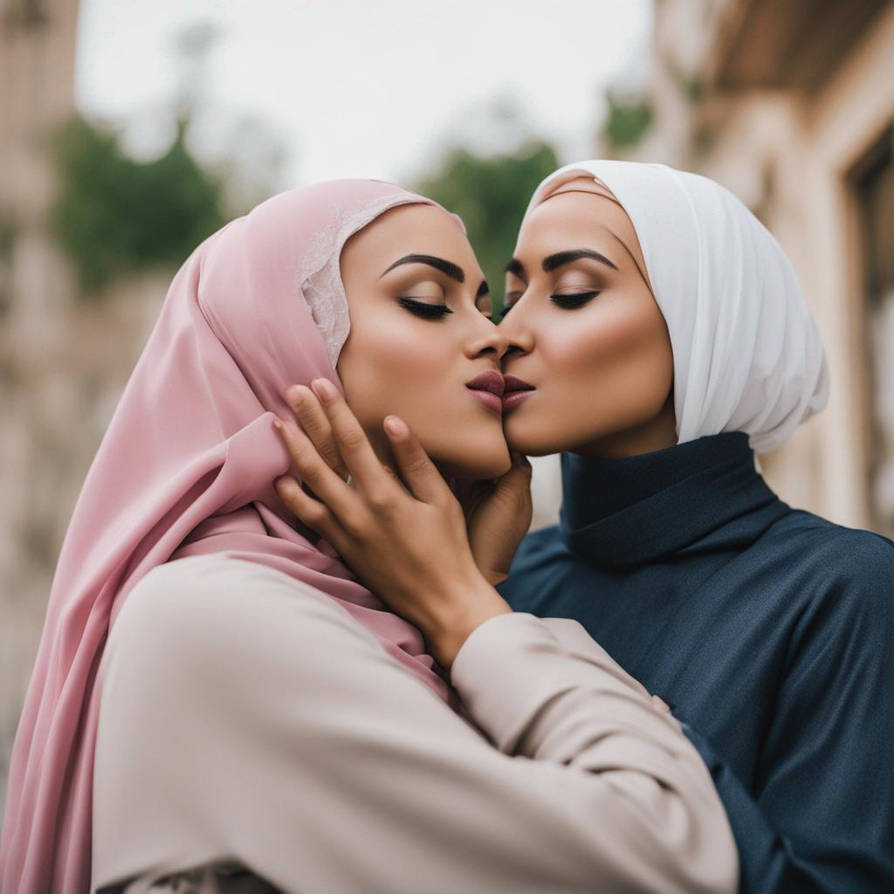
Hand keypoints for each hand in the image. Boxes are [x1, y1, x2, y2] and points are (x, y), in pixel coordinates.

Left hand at [281, 381, 531, 586]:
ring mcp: (345, 532)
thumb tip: (392, 422)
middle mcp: (357, 512)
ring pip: (308, 485)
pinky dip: (292, 498)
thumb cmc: (448, 549)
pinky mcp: (341, 549)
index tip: (321, 384)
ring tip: (278, 425)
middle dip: (305, 421)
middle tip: (289, 392)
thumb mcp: (441, 500)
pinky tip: (281, 481)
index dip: (335, 410)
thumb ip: (414, 460)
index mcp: (385, 495)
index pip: (352, 442)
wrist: (440, 602)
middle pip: (322, 457)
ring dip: (292, 452)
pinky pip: (309, 518)